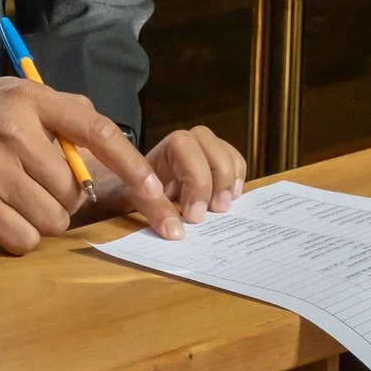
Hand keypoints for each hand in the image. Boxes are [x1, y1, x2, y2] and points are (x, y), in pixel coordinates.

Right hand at [0, 77, 179, 252]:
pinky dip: (18, 236)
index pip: (97, 131)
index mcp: (30, 100)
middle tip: (32, 186)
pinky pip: (24, 239)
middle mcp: (16, 132)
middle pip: (74, 189)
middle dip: (63, 198)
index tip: (154, 192)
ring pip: (54, 218)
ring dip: (41, 218)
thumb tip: (108, 140)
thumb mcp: (12, 94)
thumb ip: (60, 111)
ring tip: (13, 199)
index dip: (132, 165)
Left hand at [98, 126, 242, 225]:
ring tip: (221, 207)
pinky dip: (237, 178)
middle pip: (205, 139)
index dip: (194, 178)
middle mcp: (182, 143)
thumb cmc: (134, 192)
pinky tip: (231, 198)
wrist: (138, 190)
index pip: (181, 145)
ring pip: (223, 148)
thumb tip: (176, 231)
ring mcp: (201, 150)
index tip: (193, 215)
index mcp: (159, 149)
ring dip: (227, 179)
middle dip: (212, 178)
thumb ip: (153, 210)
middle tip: (209, 212)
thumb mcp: (133, 200)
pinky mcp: (216, 162)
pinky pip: (234, 159)